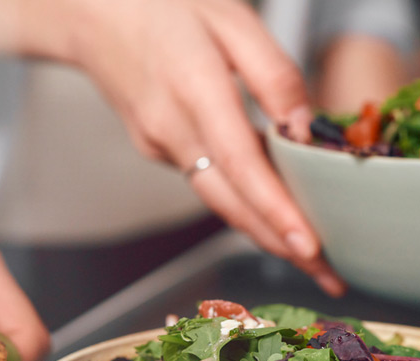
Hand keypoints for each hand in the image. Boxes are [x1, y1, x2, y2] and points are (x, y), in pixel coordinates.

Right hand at [0, 0, 345, 295]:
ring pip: (220, 202)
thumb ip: (272, 73)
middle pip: (231, 203)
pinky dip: (244, 204)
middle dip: (281, 245)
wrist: (91, 15)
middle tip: (329, 275)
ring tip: (313, 259)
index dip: (274, 209)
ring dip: (267, 234)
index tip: (309, 246)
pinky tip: (276, 213)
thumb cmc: (164, 6)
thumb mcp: (230, 17)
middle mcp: (171, 128)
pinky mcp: (159, 153)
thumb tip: (304, 129)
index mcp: (193, 86)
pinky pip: (209, 185)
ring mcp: (160, 147)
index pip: (239, 163)